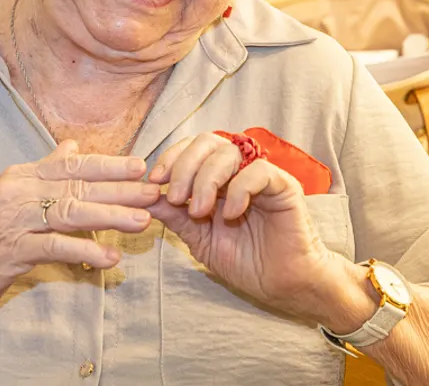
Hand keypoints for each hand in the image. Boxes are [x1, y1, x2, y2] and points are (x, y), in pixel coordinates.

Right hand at [0, 140, 159, 317]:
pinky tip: (111, 257)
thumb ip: (44, 171)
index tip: (140, 166)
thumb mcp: (11, 197)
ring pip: (72, 213)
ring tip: (142, 221)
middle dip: (120, 190)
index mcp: (20, 176)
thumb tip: (72, 147)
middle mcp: (16, 192)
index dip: (108, 165)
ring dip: (111, 217)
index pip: (72, 165)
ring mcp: (13, 221)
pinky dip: (86, 251)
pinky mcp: (13, 252)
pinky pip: (57, 248)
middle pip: (78, 186)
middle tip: (153, 193)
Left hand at [146, 133, 344, 319]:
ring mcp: (261, 177)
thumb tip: (144, 197)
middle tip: (176, 197)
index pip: (191, 149)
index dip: (171, 158)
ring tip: (201, 211)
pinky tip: (230, 214)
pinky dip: (238, 189)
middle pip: (207, 142)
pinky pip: (258, 172)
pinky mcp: (284, 186)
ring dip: (206, 180)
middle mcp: (238, 171)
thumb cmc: (246, 262)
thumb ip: (175, 217)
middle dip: (184, 166)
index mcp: (218, 179)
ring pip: (229, 152)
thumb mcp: (200, 240)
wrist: (282, 286)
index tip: (155, 182)